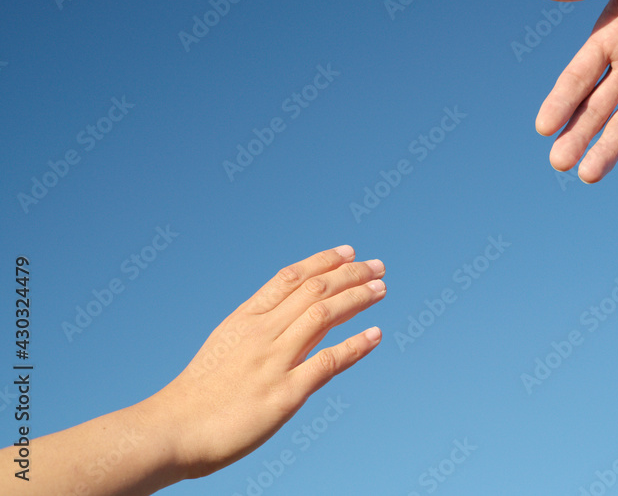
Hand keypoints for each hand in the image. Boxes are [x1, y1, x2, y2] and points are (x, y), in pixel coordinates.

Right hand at [140, 245, 386, 479]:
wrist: (170, 430)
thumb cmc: (196, 394)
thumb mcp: (224, 346)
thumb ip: (255, 331)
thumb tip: (287, 320)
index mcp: (244, 319)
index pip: (290, 277)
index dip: (323, 261)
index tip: (349, 252)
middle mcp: (261, 332)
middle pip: (314, 289)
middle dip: (351, 273)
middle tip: (379, 266)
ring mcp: (273, 361)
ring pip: (324, 315)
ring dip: (358, 298)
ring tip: (381, 289)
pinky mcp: (285, 394)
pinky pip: (328, 361)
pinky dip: (356, 345)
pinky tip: (375, 335)